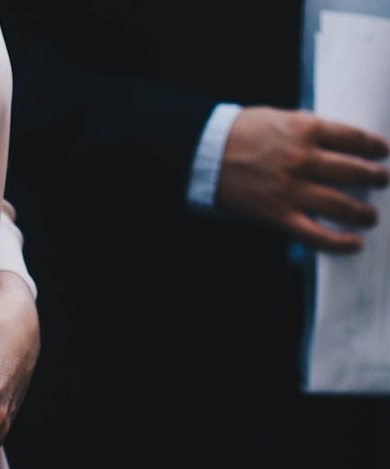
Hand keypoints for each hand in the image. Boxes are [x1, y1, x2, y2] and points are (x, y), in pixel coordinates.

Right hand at [217, 107, 388, 251]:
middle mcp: (304, 160)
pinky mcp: (278, 214)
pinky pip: (315, 233)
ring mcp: (292, 189)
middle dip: (376, 178)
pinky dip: (339, 242)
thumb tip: (333, 139)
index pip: (355, 138)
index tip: (384, 152)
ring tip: (371, 216)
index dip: (375, 147)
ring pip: (342, 205)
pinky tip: (355, 244)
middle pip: (355, 171)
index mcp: (307, 130)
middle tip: (383, 181)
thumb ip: (307, 128)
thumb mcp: (278, 117)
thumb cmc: (238, 133)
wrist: (203, 153)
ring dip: (363, 212)